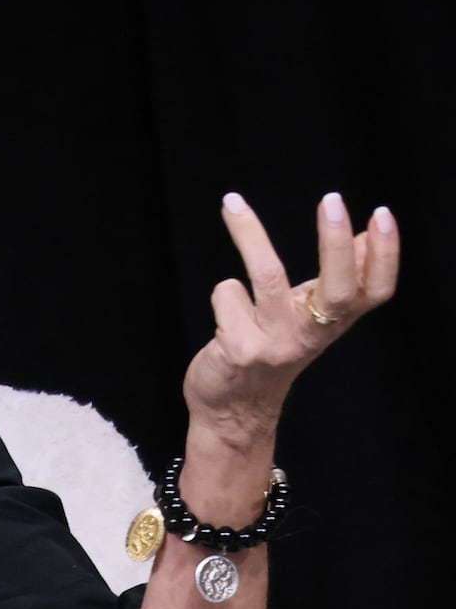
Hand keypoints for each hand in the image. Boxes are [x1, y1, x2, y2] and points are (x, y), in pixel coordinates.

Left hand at [183, 191, 398, 446]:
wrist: (234, 409)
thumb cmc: (273, 350)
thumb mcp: (311, 319)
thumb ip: (336, 282)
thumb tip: (366, 236)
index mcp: (333, 323)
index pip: (375, 291)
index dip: (386, 255)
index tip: (381, 213)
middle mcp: (311, 334)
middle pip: (337, 289)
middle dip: (335, 243)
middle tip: (332, 199)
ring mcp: (276, 343)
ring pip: (268, 278)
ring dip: (249, 234)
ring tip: (232, 202)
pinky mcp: (240, 350)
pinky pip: (227, 294)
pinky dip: (223, 291)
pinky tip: (225, 310)